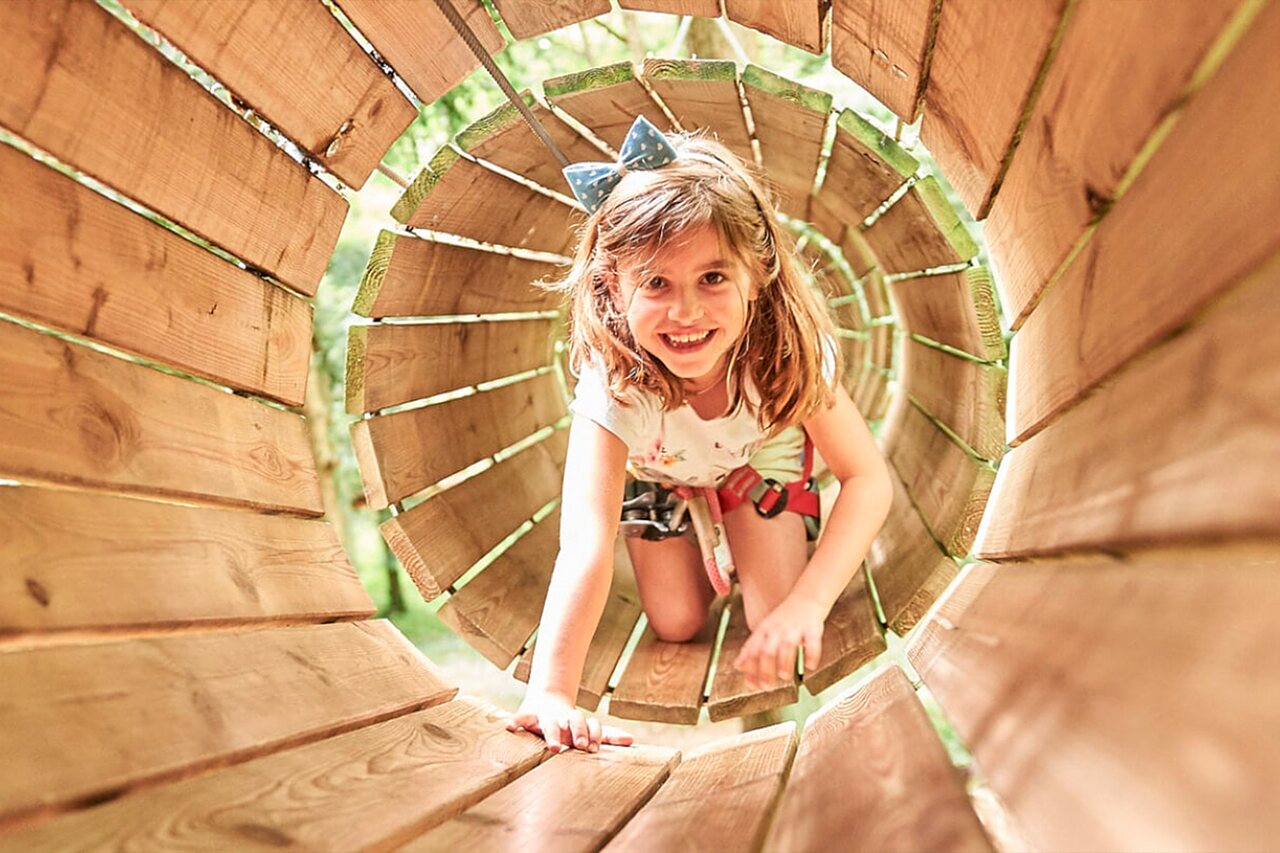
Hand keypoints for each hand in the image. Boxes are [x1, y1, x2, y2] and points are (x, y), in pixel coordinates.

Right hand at [505, 690, 633, 752]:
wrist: (546, 699)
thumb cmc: (569, 722)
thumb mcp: (586, 728)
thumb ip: (608, 735)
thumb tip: (632, 740)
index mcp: (579, 722)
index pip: (591, 725)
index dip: (594, 734)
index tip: (593, 748)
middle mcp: (563, 719)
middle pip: (574, 721)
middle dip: (579, 732)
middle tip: (581, 746)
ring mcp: (545, 718)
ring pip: (550, 725)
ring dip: (552, 734)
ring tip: (554, 747)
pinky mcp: (528, 716)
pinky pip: (520, 718)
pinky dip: (515, 721)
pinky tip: (509, 727)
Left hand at [733, 594, 826, 688]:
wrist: (807, 596)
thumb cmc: (785, 617)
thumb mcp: (764, 629)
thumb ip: (752, 648)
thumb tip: (737, 667)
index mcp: (764, 630)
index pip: (752, 650)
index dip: (750, 669)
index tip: (751, 685)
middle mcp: (777, 629)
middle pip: (767, 650)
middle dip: (765, 670)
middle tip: (766, 687)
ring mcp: (795, 628)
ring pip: (787, 646)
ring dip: (785, 663)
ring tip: (784, 677)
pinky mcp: (812, 628)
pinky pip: (812, 642)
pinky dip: (812, 655)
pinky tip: (810, 666)